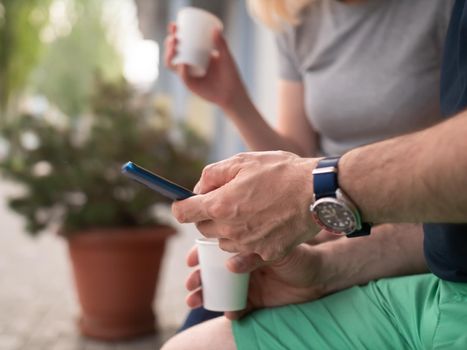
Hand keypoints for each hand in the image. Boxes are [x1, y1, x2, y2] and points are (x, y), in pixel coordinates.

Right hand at [164, 22, 248, 110]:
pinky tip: (183, 63)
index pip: (180, 42)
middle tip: (174, 37)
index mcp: (194, 54)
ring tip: (174, 47)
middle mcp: (188, 64)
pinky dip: (182, 70)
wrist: (232, 92)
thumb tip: (215, 28)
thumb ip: (221, 43)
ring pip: (172, 64)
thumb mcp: (226, 56)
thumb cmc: (230, 73)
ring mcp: (188, 75)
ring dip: (169, 55)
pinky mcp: (190, 85)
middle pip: (173, 52)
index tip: (174, 25)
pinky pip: (183, 77)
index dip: (174, 33)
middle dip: (169, 43)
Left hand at [172, 151, 319, 260]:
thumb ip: (212, 174)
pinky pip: (246, 253)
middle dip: (208, 216)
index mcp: (220, 204)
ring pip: (224, 242)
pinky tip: (261, 226)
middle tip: (226, 202)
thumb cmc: (281, 172)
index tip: (187, 203)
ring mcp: (249, 244)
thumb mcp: (243, 161)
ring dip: (227, 230)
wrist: (317, 191)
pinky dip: (247, 242)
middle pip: (203, 229)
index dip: (182, 206)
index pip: (183, 213)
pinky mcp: (266, 253)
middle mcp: (231, 229)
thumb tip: (198, 189)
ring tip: (248, 212)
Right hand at [185, 244, 325, 319]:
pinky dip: (231, 311)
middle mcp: (240, 265)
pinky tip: (229, 313)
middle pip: (211, 271)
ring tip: (196, 301)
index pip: (214, 248)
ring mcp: (246, 283)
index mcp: (241, 247)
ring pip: (220, 290)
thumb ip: (253, 256)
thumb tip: (230, 265)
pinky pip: (238, 307)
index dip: (199, 254)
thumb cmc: (296, 252)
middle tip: (190, 285)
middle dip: (197, 279)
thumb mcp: (274, 249)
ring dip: (205, 296)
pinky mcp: (255, 300)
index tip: (190, 261)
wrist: (317, 274)